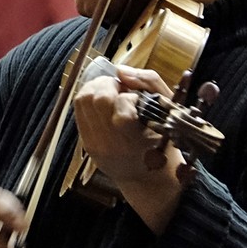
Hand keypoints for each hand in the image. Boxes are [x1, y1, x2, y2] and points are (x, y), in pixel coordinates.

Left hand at [71, 64, 186, 232]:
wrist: (148, 177)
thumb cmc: (163, 141)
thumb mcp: (168, 110)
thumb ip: (149, 83)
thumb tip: (120, 70)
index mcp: (137, 139)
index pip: (121, 109)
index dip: (128, 95)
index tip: (136, 98)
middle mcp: (112, 144)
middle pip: (96, 99)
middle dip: (108, 84)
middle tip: (121, 88)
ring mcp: (95, 145)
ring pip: (82, 101)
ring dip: (96, 88)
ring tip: (112, 92)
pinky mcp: (85, 144)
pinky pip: (78, 111)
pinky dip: (89, 99)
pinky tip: (103, 102)